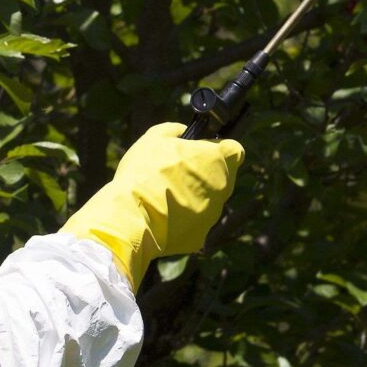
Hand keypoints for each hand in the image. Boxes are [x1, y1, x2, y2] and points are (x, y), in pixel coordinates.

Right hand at [62, 123, 244, 286]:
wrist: (132, 214)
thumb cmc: (145, 171)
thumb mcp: (154, 138)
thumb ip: (175, 130)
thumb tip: (183, 131)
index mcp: (217, 159)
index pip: (234, 150)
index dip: (219, 149)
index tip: (202, 152)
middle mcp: (223, 187)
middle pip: (221, 177)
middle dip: (204, 174)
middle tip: (176, 174)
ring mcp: (214, 214)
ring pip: (209, 202)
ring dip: (193, 197)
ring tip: (164, 197)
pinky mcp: (201, 236)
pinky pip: (195, 224)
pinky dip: (183, 220)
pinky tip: (162, 217)